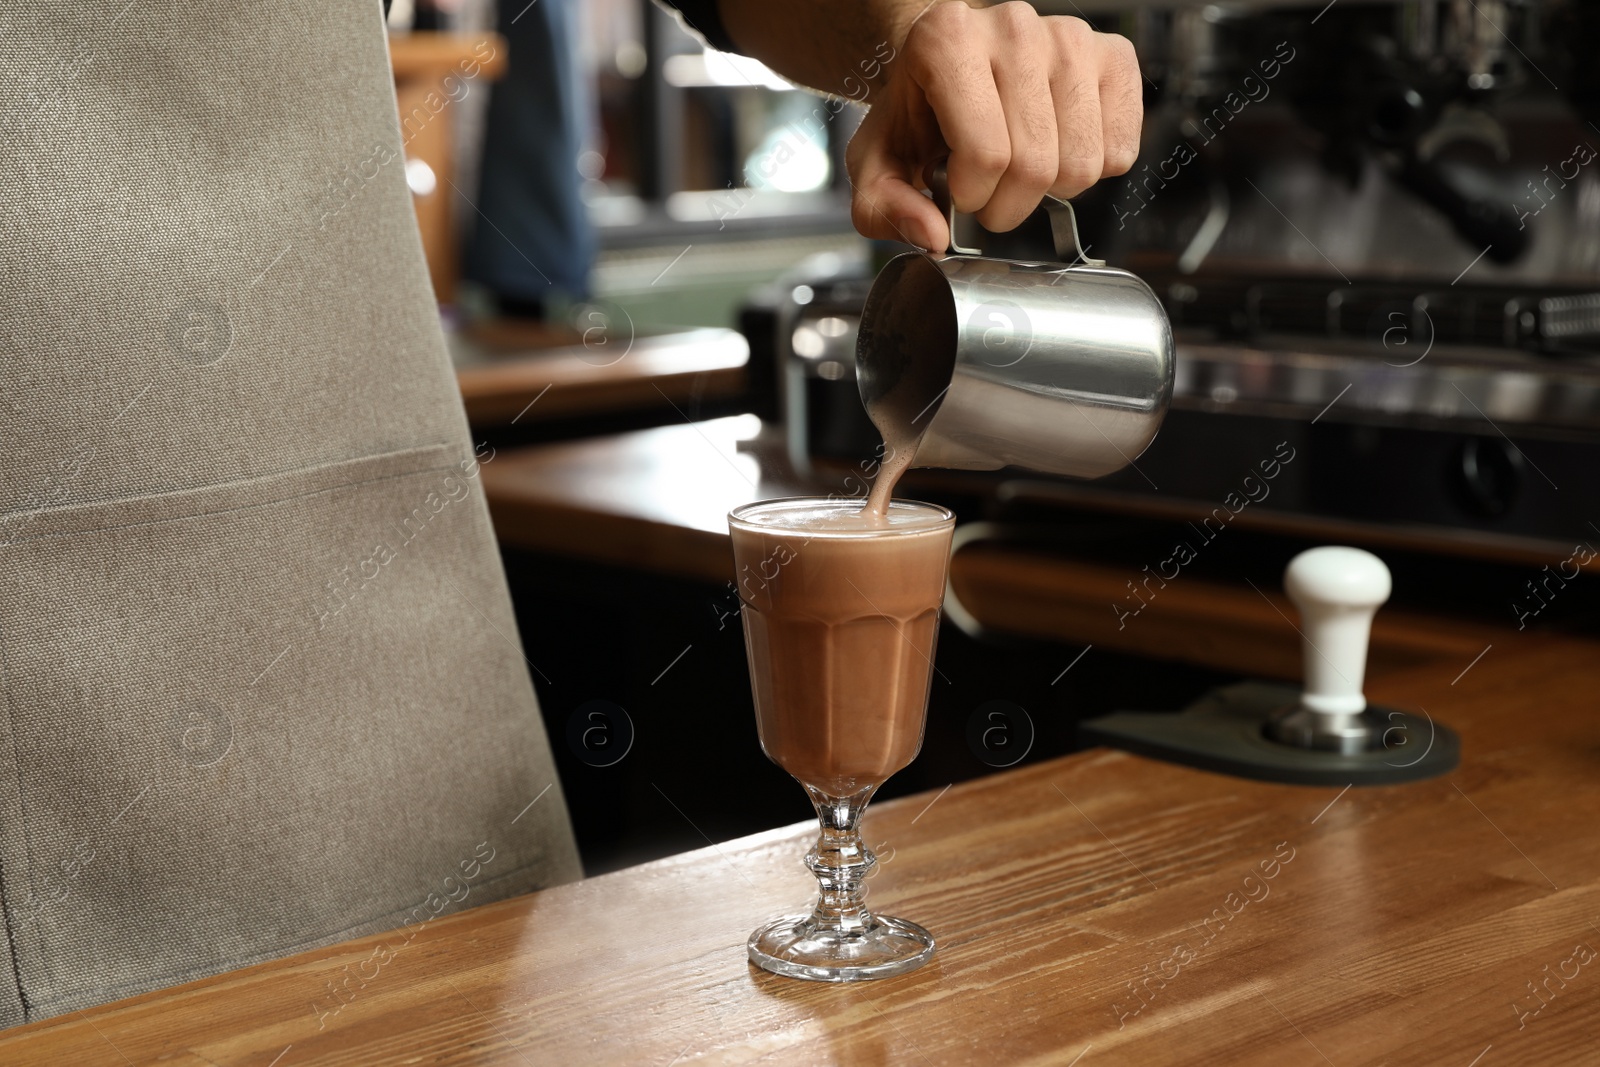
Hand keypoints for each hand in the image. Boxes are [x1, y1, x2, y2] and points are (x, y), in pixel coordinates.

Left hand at [846, 1, 1142, 250]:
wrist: (952, 60)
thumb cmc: (919, 110)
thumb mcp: (878, 160)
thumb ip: (884, 205)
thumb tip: (932, 236)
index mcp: (947, 41)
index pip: (986, 153)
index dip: (973, 195)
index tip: (959, 191)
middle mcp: (1014, 28)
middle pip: (1036, 163)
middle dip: (1008, 204)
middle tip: (989, 193)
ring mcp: (1071, 37)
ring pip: (1082, 162)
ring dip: (1051, 191)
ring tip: (1021, 169)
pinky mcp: (1114, 55)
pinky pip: (1120, 148)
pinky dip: (1091, 170)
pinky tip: (1058, 149)